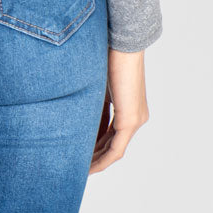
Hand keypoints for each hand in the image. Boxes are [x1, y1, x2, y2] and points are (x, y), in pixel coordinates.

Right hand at [88, 47, 149, 172]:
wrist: (122, 43)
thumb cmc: (109, 55)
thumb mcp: (98, 85)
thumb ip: (92, 103)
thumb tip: (76, 114)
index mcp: (129, 107)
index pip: (110, 132)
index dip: (95, 144)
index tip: (79, 150)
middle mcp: (136, 117)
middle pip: (112, 144)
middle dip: (94, 156)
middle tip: (76, 164)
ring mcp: (135, 120)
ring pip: (114, 149)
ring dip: (97, 160)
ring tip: (80, 169)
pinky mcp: (130, 121)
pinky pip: (116, 149)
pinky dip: (103, 159)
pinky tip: (89, 166)